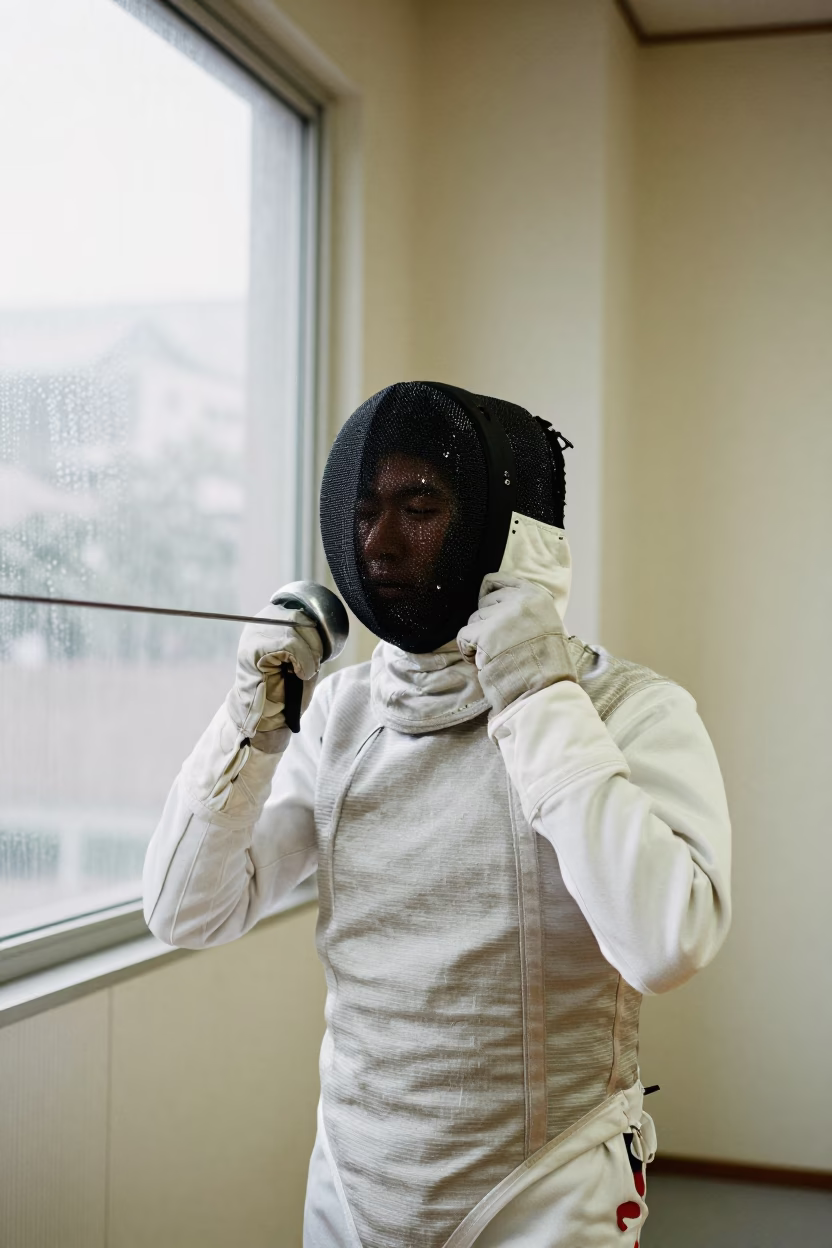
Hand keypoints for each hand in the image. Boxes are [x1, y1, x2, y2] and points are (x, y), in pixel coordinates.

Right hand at [226, 602, 322, 744]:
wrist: (268, 718)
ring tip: (302, 672)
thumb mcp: (303, 657)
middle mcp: (260, 624)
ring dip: (308, 654)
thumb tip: (321, 624)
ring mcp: (254, 635)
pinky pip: (289, 644)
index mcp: (272, 622)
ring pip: (294, 629)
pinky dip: (302, 661)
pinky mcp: (254, 650)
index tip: (315, 653)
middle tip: (310, 666)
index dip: (315, 632)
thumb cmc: (287, 690)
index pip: (301, 610)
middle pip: (299, 616)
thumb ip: (308, 637)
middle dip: (313, 643)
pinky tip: (298, 675)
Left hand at [457, 574, 575, 714]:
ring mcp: (501, 617)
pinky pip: (463, 635)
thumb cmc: (547, 662)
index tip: (485, 603)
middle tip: (496, 642)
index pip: (502, 580)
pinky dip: (467, 650)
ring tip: (492, 655)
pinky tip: (479, 661)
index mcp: (536, 597)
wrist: (545, 687)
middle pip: (485, 602)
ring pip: (474, 619)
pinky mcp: (485, 635)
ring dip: (477, 638)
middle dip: (486, 621)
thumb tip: (501, 604)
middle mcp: (519, 602)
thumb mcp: (547, 624)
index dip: (489, 593)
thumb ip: (528, 610)